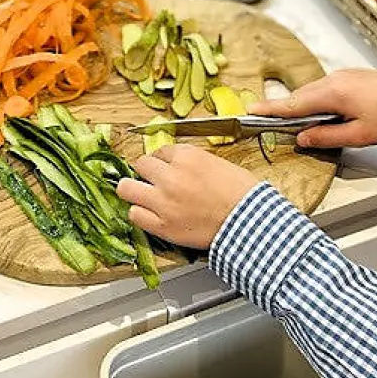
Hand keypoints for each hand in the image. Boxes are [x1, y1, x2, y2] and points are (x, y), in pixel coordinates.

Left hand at [117, 146, 259, 250]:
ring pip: (126, 188)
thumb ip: (194, 162)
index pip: (160, 151)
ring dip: (133, 190)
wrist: (250, 221)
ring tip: (140, 194)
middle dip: (146, 172)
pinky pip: (134, 214)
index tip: (165, 167)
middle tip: (152, 180)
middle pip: (140, 164)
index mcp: (187, 156)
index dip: (163, 161)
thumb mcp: (219, 164)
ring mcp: (163, 201)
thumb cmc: (243, 194)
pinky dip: (139, 213)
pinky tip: (149, 213)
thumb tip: (180, 165)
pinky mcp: (162, 225)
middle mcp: (171, 175)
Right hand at [249, 69, 376, 147]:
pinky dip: (317, 100)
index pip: (293, 103)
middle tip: (269, 122)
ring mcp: (342, 75)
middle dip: (285, 109)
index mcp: (333, 94)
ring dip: (303, 106)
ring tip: (300, 123)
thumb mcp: (358, 135)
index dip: (271, 108)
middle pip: (300, 96)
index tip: (252, 110)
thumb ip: (326, 136)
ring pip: (312, 92)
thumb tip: (303, 138)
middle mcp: (334, 79)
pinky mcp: (350, 77)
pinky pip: (324, 88)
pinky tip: (322, 113)